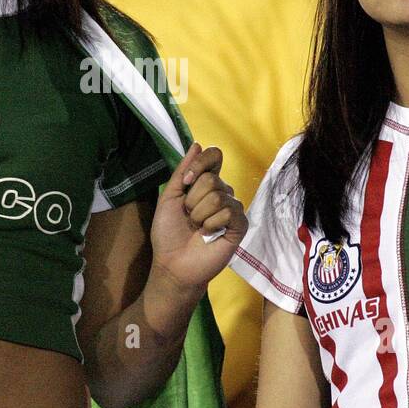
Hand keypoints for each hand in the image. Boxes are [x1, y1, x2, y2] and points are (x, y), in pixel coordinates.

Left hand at [150, 142, 246, 293]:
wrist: (173, 262)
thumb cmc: (168, 233)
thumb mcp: (169, 197)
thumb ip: (182, 171)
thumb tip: (197, 144)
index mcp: (204, 184)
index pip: (214, 156)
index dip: (200, 164)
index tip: (185, 182)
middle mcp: (220, 193)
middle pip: (212, 179)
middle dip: (193, 200)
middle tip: (189, 217)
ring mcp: (231, 209)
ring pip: (219, 195)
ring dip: (200, 214)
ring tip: (197, 228)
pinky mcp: (240, 226)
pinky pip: (230, 211)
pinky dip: (213, 223)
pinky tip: (209, 234)